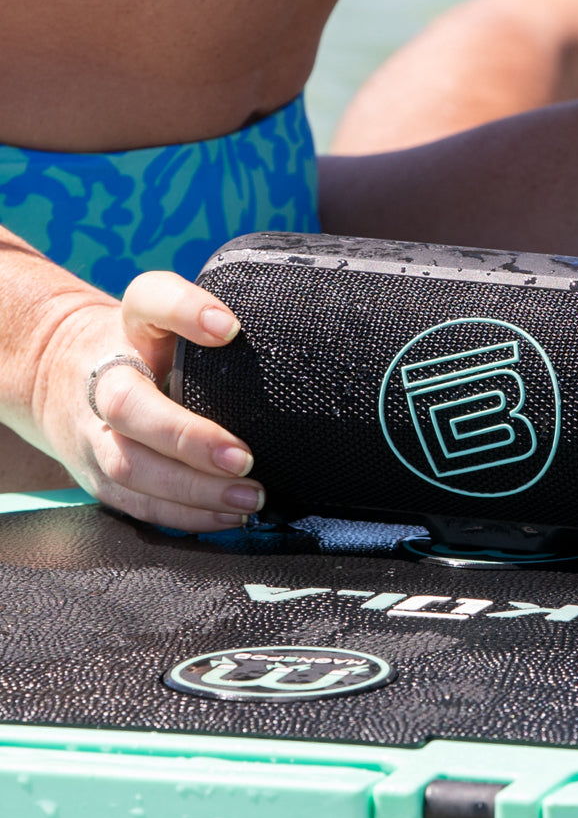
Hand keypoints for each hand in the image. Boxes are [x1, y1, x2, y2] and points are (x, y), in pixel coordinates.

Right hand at [34, 271, 264, 532]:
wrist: (55, 373)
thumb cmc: (140, 348)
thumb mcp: (167, 323)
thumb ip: (210, 327)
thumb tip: (282, 356)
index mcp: (128, 326)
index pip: (150, 301)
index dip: (185, 311)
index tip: (230, 328)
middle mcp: (100, 378)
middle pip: (128, 407)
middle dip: (187, 438)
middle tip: (245, 459)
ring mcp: (91, 432)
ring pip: (130, 467)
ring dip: (194, 490)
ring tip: (250, 497)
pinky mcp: (95, 475)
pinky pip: (136, 503)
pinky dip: (185, 515)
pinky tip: (228, 515)